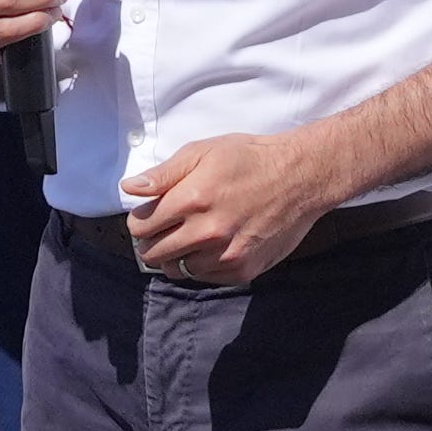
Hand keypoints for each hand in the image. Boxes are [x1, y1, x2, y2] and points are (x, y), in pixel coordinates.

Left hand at [123, 128, 346, 288]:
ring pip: (177, 269)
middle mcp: (207, 233)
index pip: (140, 226)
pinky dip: (201, 265)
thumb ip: (163, 174)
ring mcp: (225, 256)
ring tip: (191, 236)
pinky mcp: (242, 270)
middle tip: (167, 227)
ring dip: (176, 255)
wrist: (301, 177)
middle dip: (153, 240)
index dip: (141, 219)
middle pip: (153, 253)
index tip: (151, 213)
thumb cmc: (250, 159)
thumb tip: (130, 188)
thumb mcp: (203, 152)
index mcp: (192, 200)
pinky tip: (213, 245)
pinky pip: (204, 278)